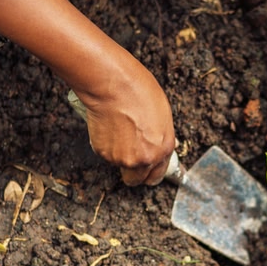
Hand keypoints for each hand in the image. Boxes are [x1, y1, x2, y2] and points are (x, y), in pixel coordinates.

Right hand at [72, 61, 174, 186]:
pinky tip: (110, 127)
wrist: (112, 85)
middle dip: (135, 172)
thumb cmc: (138, 91)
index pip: (157, 175)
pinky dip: (107, 145)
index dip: (152, 172)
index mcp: (162, 149)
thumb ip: (162, 136)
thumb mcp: (163, 114)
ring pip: (119, 165)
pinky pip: (106, 154)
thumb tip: (163, 143)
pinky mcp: (102, 152)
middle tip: (132, 155)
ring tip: (120, 130)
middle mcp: (143, 159)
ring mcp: (121, 158)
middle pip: (136, 180)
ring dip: (120, 154)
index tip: (149, 170)